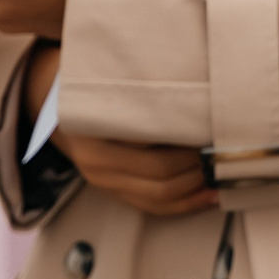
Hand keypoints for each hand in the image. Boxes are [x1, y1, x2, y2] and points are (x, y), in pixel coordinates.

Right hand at [19, 40, 215, 216]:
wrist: (49, 96)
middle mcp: (97, 161)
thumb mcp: (114, 72)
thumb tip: (204, 83)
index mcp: (97, 130)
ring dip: (196, 189)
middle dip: (201, 168)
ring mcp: (103, 179)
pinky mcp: (111, 189)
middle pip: (162, 178)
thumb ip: (148, 82)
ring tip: (223, 173)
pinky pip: (151, 206)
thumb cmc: (87, 77)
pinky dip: (183, 204)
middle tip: (228, 151)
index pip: (155, 151)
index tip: (220, 133)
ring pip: (159, 198)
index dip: (193, 147)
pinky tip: (207, 195)